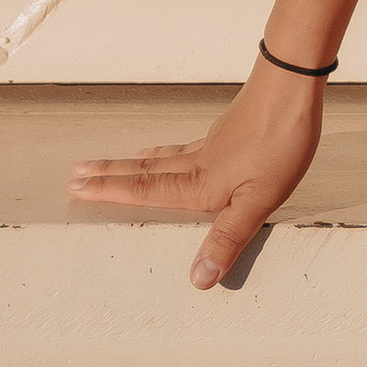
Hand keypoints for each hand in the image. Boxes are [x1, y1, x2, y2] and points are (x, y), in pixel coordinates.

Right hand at [68, 65, 326, 289]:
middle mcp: (197, 163)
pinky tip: (177, 151)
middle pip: (143, 171)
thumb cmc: (279, 144)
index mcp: (198, 185)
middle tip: (74, 173)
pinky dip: (166, 152)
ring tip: (114, 162)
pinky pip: (185, 146)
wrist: (292, 87)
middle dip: (108, 175)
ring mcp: (211, 144)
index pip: (144, 192)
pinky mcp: (227, 131)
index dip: (109, 192)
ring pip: (162, 157)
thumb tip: (197, 280)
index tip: (75, 188)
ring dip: (133, 163)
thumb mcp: (258, 201)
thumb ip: (227, 238)